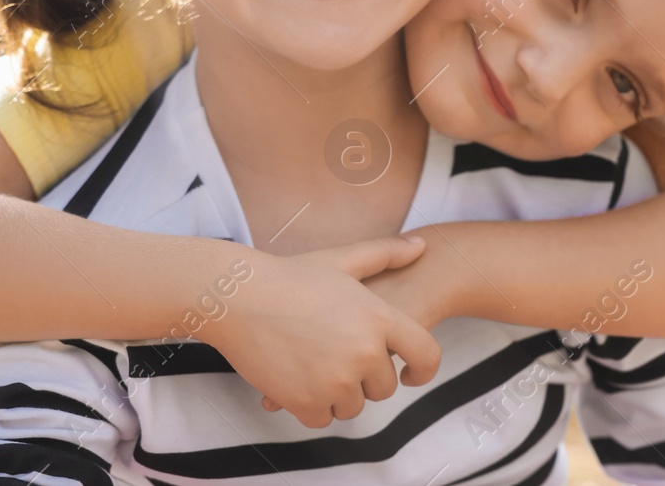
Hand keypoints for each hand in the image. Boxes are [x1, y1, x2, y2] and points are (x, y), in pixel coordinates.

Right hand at [201, 235, 441, 426]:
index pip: (426, 355)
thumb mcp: (342, 260)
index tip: (409, 374)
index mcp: (379, 318)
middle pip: (384, 387)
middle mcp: (364, 352)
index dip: (423, 369)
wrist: (238, 298)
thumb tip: (422, 246)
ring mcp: (336, 380)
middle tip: (336, 355)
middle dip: (366, 378)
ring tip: (314, 363)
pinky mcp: (306, 401)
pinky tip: (297, 378)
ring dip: (338, 393)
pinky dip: (311, 406)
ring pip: (353, 406)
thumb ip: (386, 253)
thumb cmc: (290, 277)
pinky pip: (322, 419)